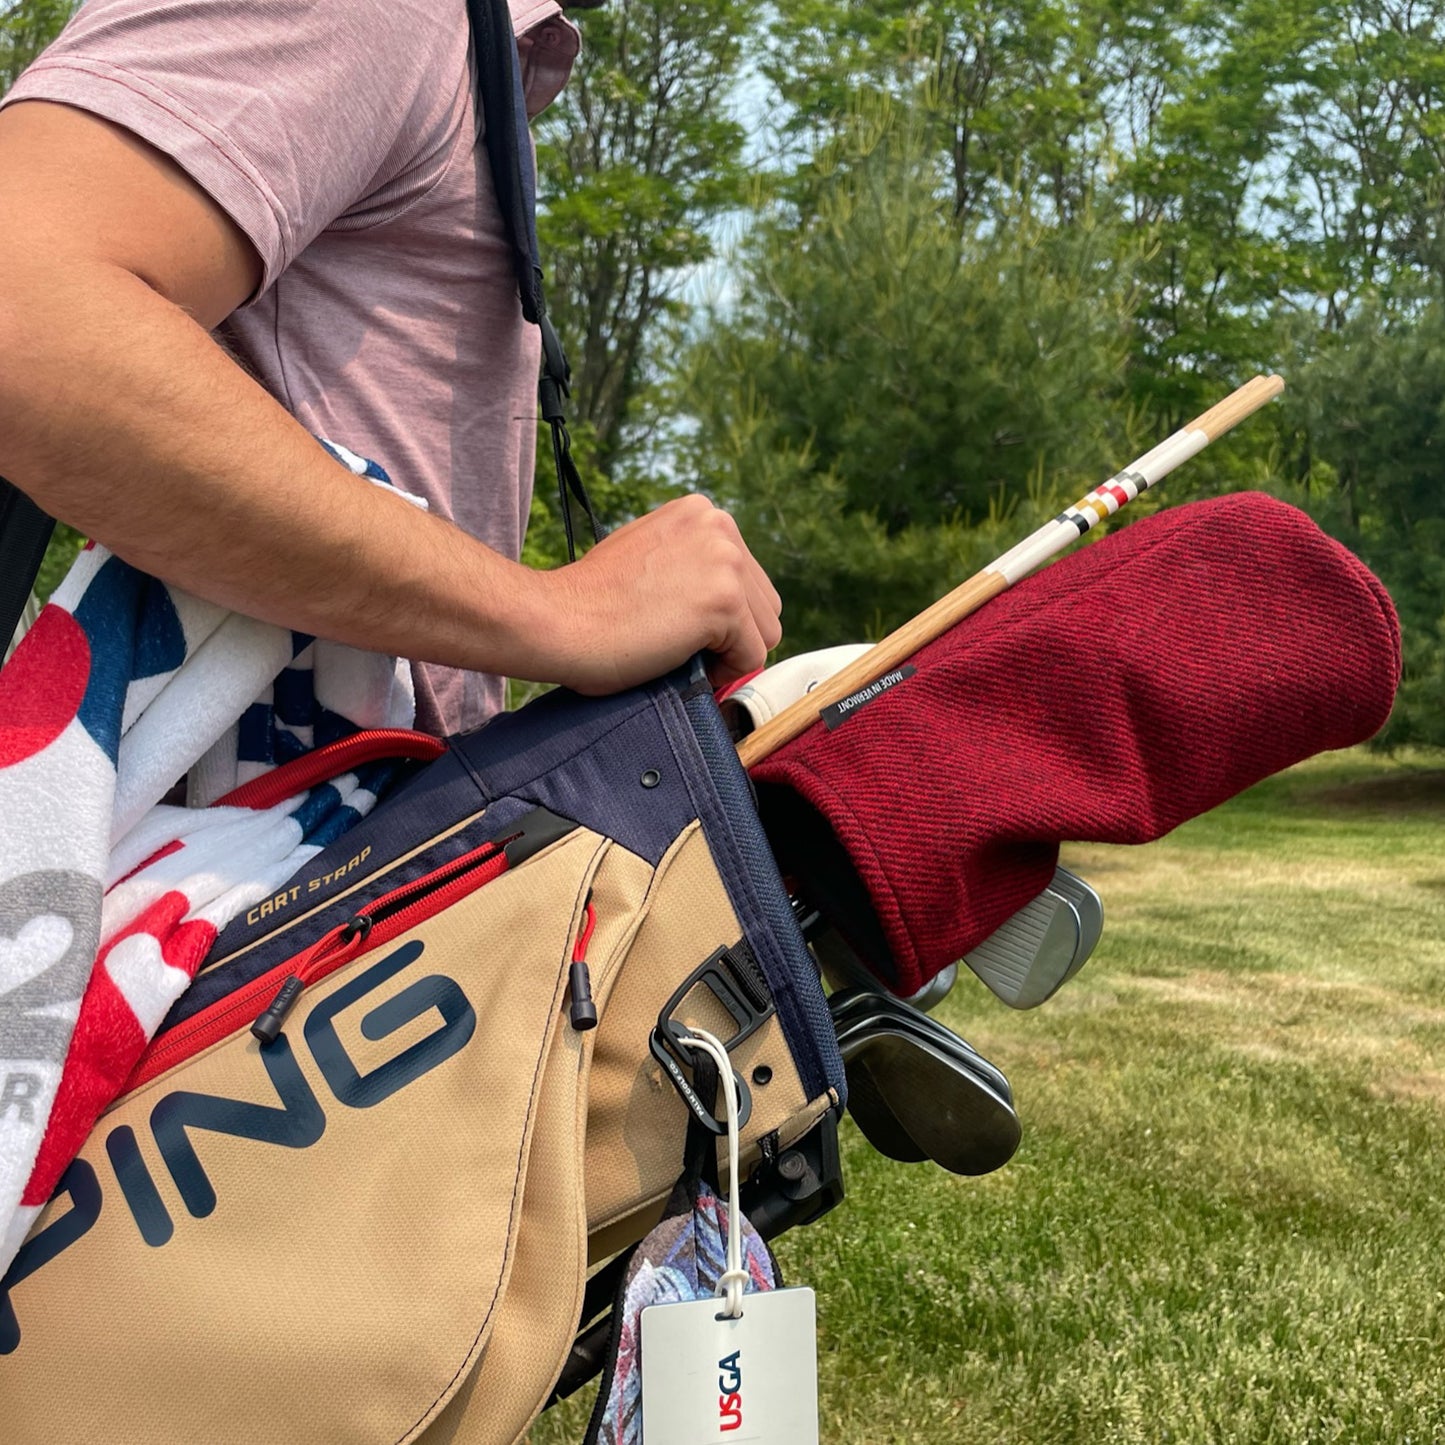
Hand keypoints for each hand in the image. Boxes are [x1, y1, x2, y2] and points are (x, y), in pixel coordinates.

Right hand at [522, 494, 782, 693]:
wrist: (557, 620)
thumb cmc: (591, 602)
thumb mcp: (649, 556)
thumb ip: (689, 562)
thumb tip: (722, 598)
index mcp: (701, 511)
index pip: (747, 578)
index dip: (719, 617)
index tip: (674, 623)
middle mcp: (720, 524)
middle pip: (764, 605)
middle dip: (730, 635)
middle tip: (674, 642)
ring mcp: (726, 560)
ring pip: (764, 632)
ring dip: (726, 654)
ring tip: (675, 650)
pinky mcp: (725, 599)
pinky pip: (751, 657)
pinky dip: (720, 673)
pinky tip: (677, 660)